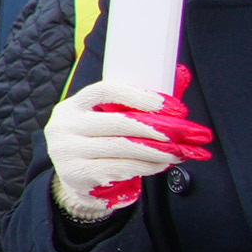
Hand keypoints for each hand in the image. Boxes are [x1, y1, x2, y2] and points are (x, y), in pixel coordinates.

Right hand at [43, 74, 207, 219]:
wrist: (73, 176)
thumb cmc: (97, 140)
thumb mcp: (105, 118)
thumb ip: (135, 102)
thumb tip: (180, 76)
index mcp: (73, 105)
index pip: (106, 91)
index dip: (139, 96)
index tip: (170, 106)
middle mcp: (66, 126)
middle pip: (119, 123)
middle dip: (158, 128)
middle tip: (185, 133)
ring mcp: (69, 151)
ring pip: (124, 147)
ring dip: (158, 150)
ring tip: (180, 151)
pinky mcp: (79, 174)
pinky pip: (122, 167)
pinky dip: (148, 165)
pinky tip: (162, 163)